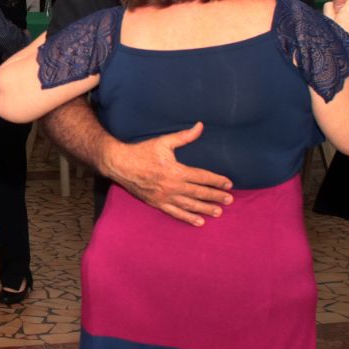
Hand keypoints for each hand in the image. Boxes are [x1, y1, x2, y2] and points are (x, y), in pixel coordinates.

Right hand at [100, 122, 232, 226]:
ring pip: (189, 205)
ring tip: (219, 212)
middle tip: (229, 200)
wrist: (119, 164)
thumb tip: (200, 126)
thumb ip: (184, 136)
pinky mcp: (156, 203)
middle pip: (199, 192)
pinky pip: (175, 213)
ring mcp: (164, 197)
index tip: (229, 183)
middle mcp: (172, 186)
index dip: (217, 180)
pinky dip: (188, 218)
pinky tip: (199, 222)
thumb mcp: (163, 142)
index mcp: (176, 171)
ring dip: (205, 209)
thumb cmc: (141, 151)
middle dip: (215, 196)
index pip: (202, 177)